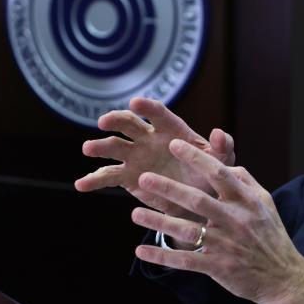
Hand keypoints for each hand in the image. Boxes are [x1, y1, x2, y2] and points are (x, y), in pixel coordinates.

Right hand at [75, 97, 234, 228]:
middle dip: (116, 120)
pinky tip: (80, 185)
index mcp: (172, 130)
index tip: (136, 102)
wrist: (198, 202)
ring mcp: (136, 157)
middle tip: (104, 122)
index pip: (159, 113)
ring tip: (88, 149)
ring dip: (99, 146)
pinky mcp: (128, 177)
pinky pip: (108, 175)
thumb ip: (222, 147)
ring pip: (114, 147)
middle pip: (129, 124)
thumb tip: (219, 132)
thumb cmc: (211, 175)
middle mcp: (150, 139)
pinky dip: (93, 179)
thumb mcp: (221, 162)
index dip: (148, 106)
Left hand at [131, 139, 303, 303]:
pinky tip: (141, 251)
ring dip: (159, 222)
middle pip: (197, 200)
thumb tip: (228, 165)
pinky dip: (162, 256)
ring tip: (135, 213)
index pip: (219, 173)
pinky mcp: (218, 267)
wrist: (284, 276)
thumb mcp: (266, 203)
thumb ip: (246, 181)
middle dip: (169, 189)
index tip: (175, 144)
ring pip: (187, 230)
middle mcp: (236, 220)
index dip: (197, 158)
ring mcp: (226, 245)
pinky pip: (186, 261)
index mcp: (246, 201)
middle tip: (144, 179)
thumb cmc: (272, 236)